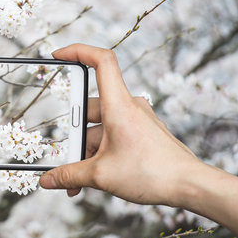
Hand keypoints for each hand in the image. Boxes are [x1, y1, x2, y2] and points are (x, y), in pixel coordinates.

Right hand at [40, 44, 198, 206]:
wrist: (189, 186)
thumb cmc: (153, 173)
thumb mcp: (100, 175)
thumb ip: (69, 176)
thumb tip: (47, 180)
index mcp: (119, 106)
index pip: (101, 61)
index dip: (77, 51)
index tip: (58, 55)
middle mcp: (128, 107)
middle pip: (90, 108)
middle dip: (74, 135)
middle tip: (66, 157)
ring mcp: (136, 119)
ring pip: (99, 127)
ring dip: (85, 152)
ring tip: (78, 181)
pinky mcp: (141, 132)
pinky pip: (111, 136)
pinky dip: (99, 154)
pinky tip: (92, 178)